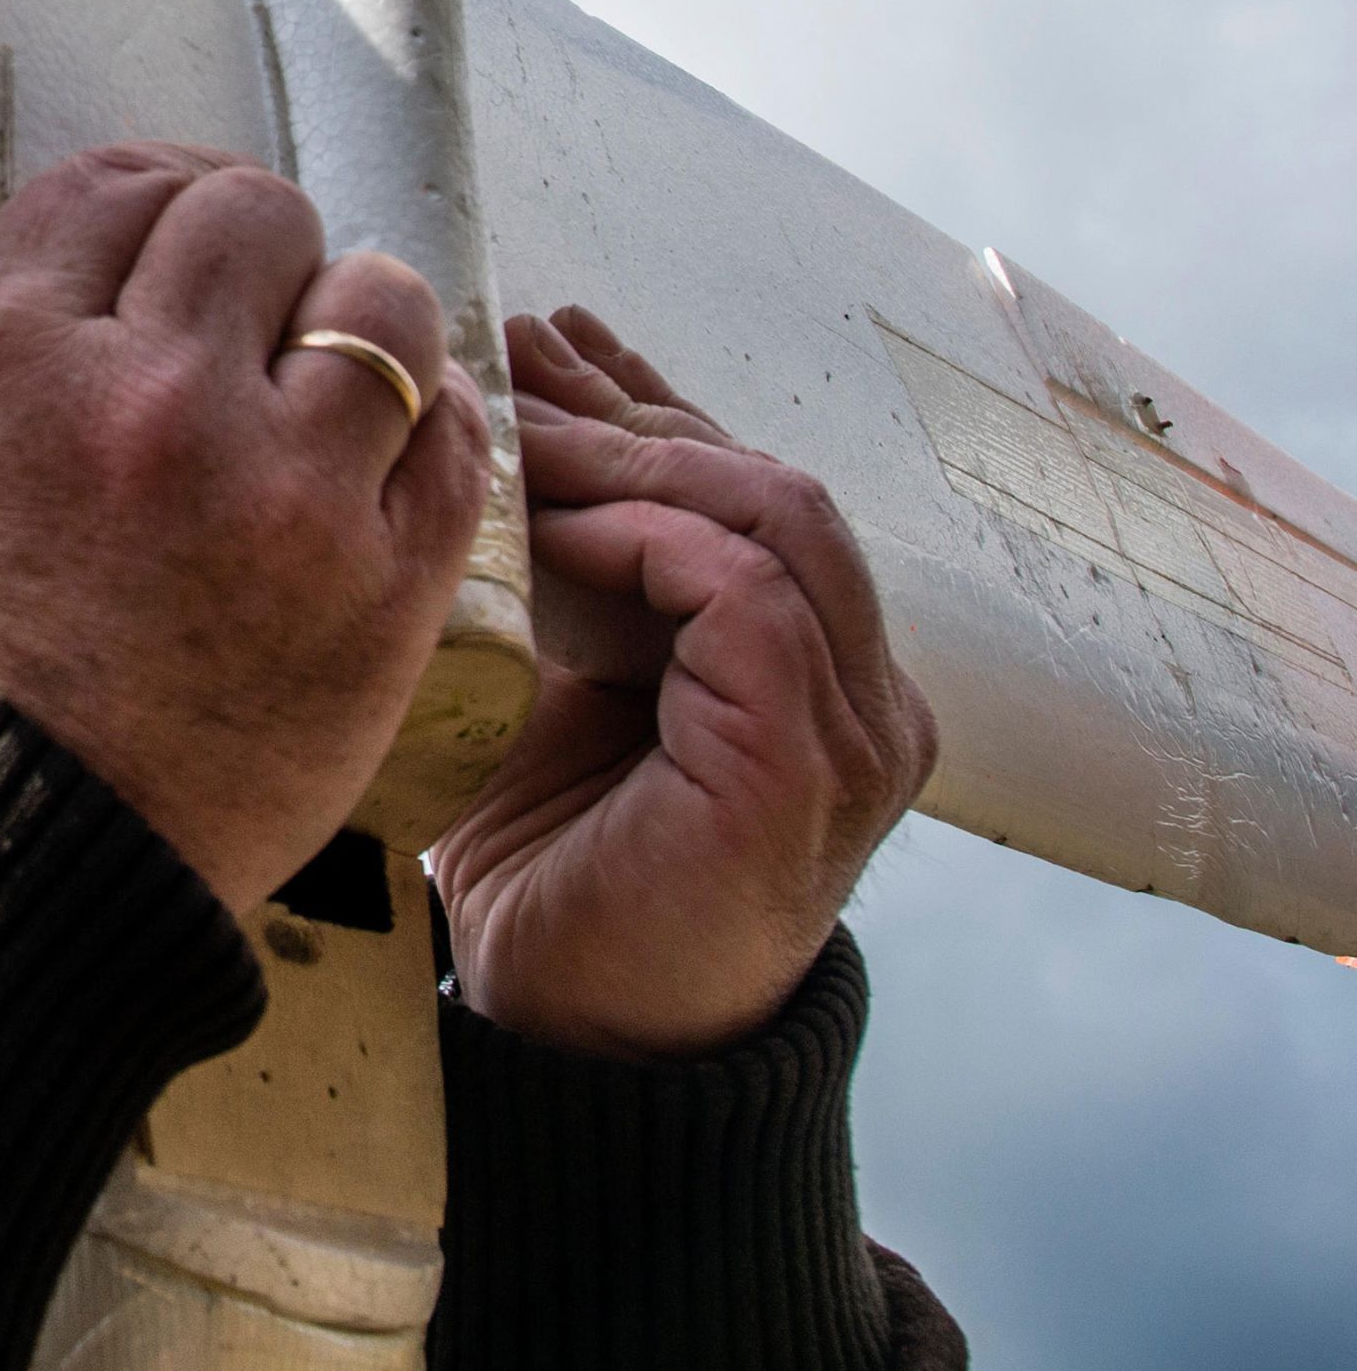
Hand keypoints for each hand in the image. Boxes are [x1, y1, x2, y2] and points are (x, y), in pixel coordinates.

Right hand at [0, 144, 489, 912]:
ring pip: (381, 302)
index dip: (161, 196)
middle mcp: (143, 393)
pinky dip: (435, 422)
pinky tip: (393, 449)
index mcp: (3, 352)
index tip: (179, 238)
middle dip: (259, 254)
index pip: (121, 184)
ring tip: (337, 383)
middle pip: (256, 216)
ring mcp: (273, 488)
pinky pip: (454, 437)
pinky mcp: (375, 587)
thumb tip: (80, 284)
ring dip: (362, 324)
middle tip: (254, 319)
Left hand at [430, 309, 940, 1057]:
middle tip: (511, 352)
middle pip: (766, 486)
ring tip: (514, 428)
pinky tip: (547, 523)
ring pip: (775, 519)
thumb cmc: (546, 869)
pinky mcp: (804, 767)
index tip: (546, 336)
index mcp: (811, 673)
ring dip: (632, 459)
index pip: (747, 495)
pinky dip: (647, 540)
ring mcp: (852, 732)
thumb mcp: (555, 682)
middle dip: (631, 412)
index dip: (649, 405)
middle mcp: (861, 696)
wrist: (560, 1034)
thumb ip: (567, 571)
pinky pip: (751, 598)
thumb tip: (509, 418)